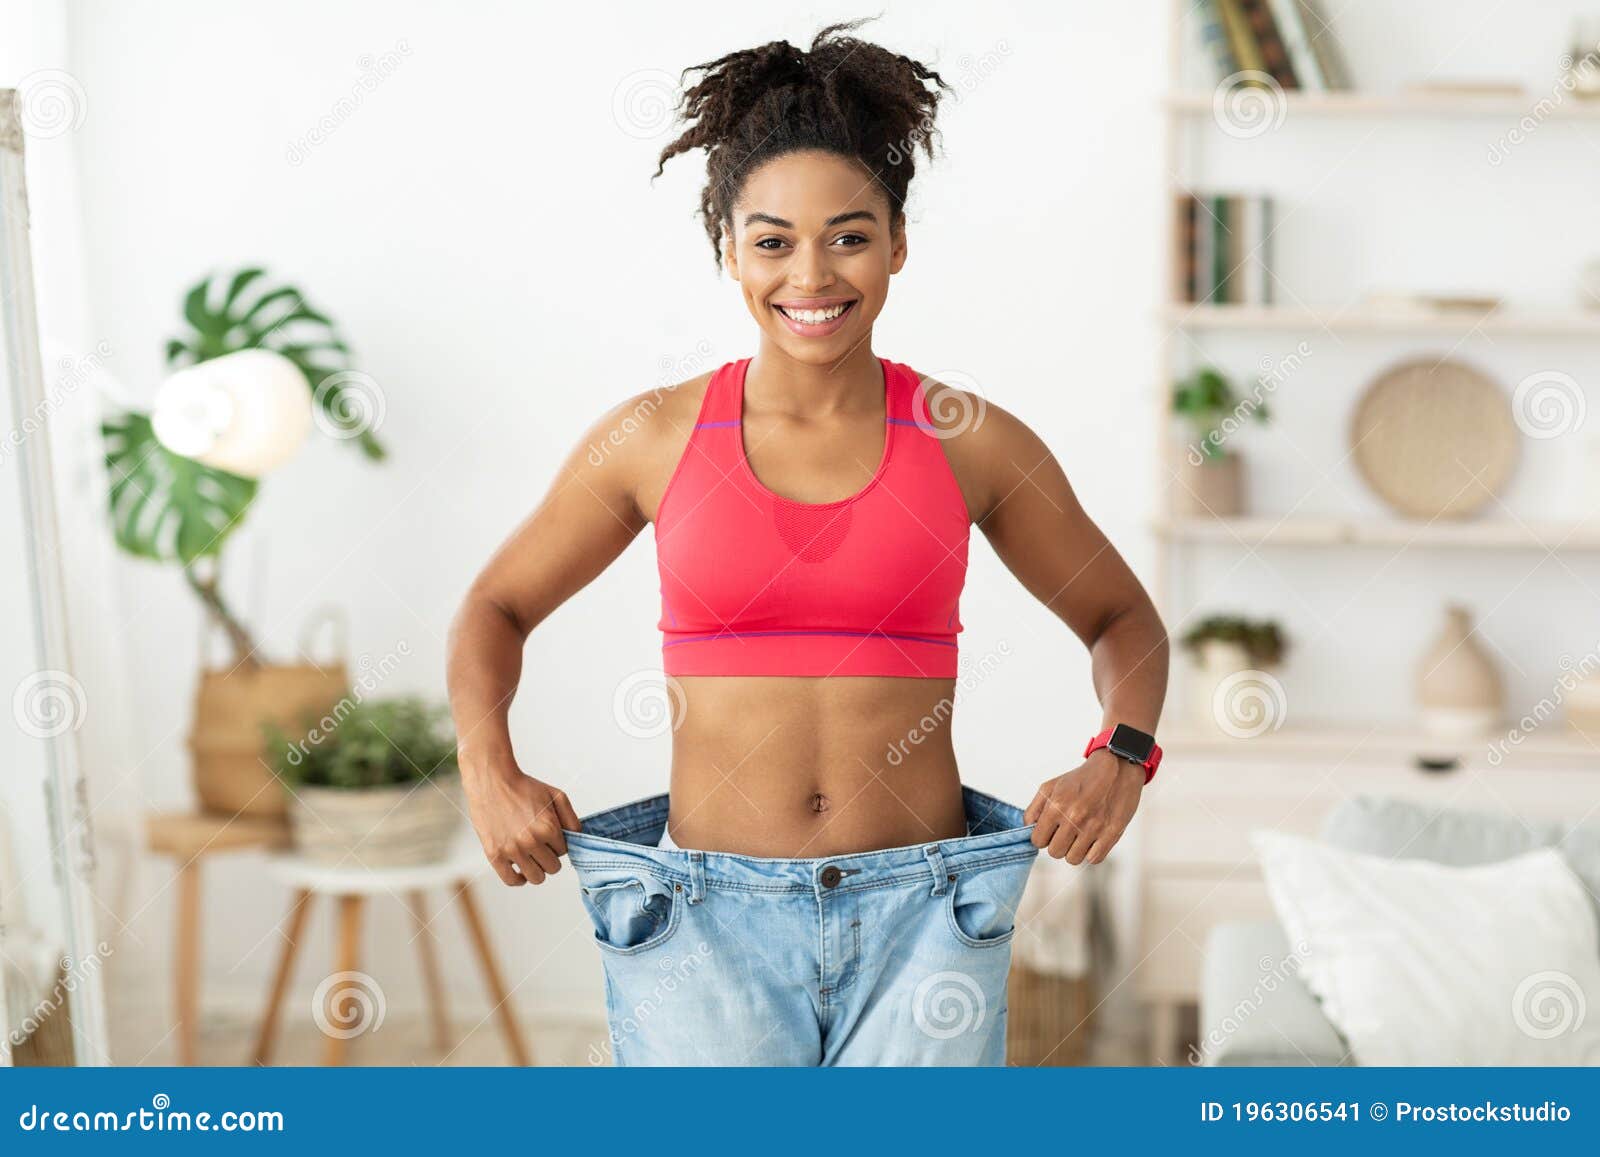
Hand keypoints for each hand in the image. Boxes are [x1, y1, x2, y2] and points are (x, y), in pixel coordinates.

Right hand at [461, 755, 580, 886]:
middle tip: (541, 846)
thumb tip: (578, 839)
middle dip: (550, 857)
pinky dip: (519, 879)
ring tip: (532, 858)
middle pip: (553, 868)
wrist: (492, 780)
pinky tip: (520, 869)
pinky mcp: (494, 854)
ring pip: (536, 878)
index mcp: (548, 827)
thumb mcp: (556, 795)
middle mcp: (531, 841)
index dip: (557, 844)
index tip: (549, 835)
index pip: (564, 852)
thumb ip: (572, 819)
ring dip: (537, 869)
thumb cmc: (524, 787)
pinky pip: (511, 881)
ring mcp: (512, 850)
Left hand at [1025, 748, 1143, 864]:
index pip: (1037, 840)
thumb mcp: (1050, 786)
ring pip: (1073, 859)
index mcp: (1056, 805)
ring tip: (1079, 836)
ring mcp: (1094, 827)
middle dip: (1058, 844)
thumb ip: (1034, 809)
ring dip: (1074, 850)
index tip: (1050, 832)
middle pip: (1055, 852)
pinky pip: (1094, 859)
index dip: (1043, 837)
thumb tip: (1029, 829)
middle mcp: (1074, 817)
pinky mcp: (1112, 834)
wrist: (1116, 769)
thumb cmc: (1083, 779)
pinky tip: (1092, 839)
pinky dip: (1091, 853)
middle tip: (1066, 833)